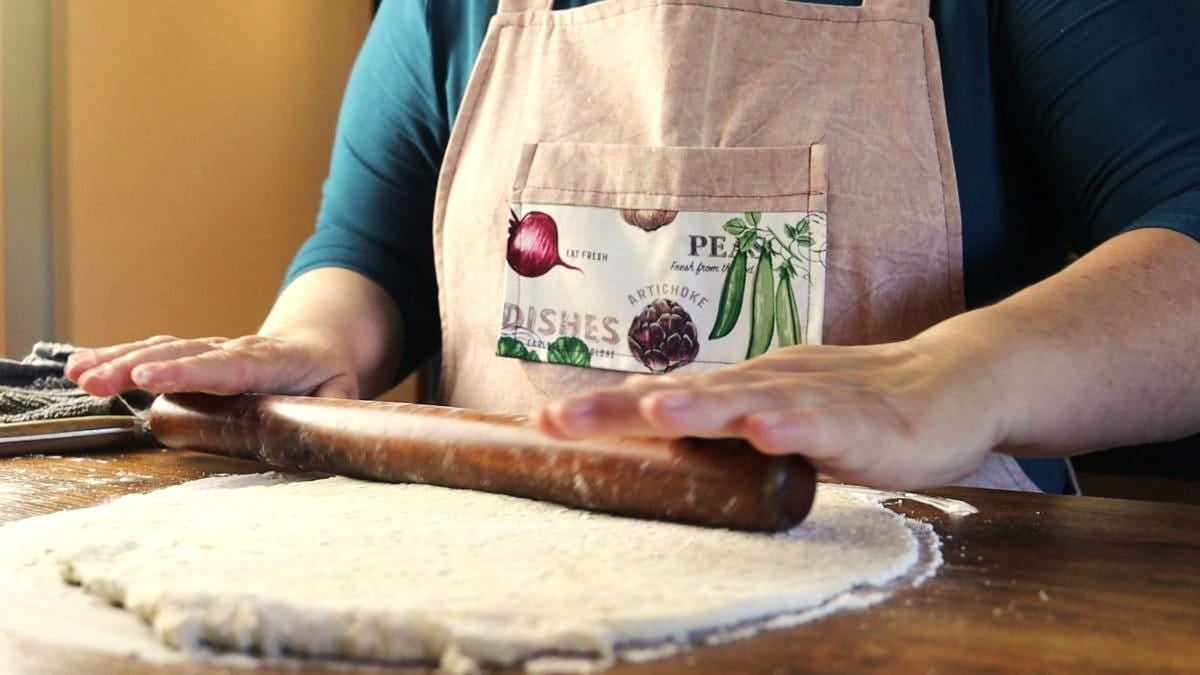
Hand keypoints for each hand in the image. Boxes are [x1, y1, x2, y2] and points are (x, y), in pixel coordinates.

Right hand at [65, 329, 359, 398]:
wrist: (317, 344)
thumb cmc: (327, 375)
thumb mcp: (342, 393)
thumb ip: (333, 413)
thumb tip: (327, 438)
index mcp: (271, 363)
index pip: (227, 368)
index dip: (188, 374)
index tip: (149, 379)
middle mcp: (233, 350)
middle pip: (182, 357)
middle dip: (136, 368)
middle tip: (96, 383)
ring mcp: (210, 349)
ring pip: (161, 351)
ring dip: (118, 361)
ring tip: (79, 375)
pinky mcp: (192, 354)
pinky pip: (153, 352)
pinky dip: (117, 357)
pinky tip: (81, 367)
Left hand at [532, 334, 1010, 489]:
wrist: (957, 380)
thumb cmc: (858, 402)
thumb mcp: (780, 411)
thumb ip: (725, 422)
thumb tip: (654, 428)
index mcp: (747, 387)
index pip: (667, 398)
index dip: (608, 410)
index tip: (545, 422)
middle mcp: (774, 384)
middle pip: (691, 395)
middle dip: (623, 408)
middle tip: (561, 420)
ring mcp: (822, 399)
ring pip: (754, 401)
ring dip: (703, 407)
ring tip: (653, 409)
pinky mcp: (873, 422)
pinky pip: (832, 425)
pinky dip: (799, 427)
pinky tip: (769, 431)